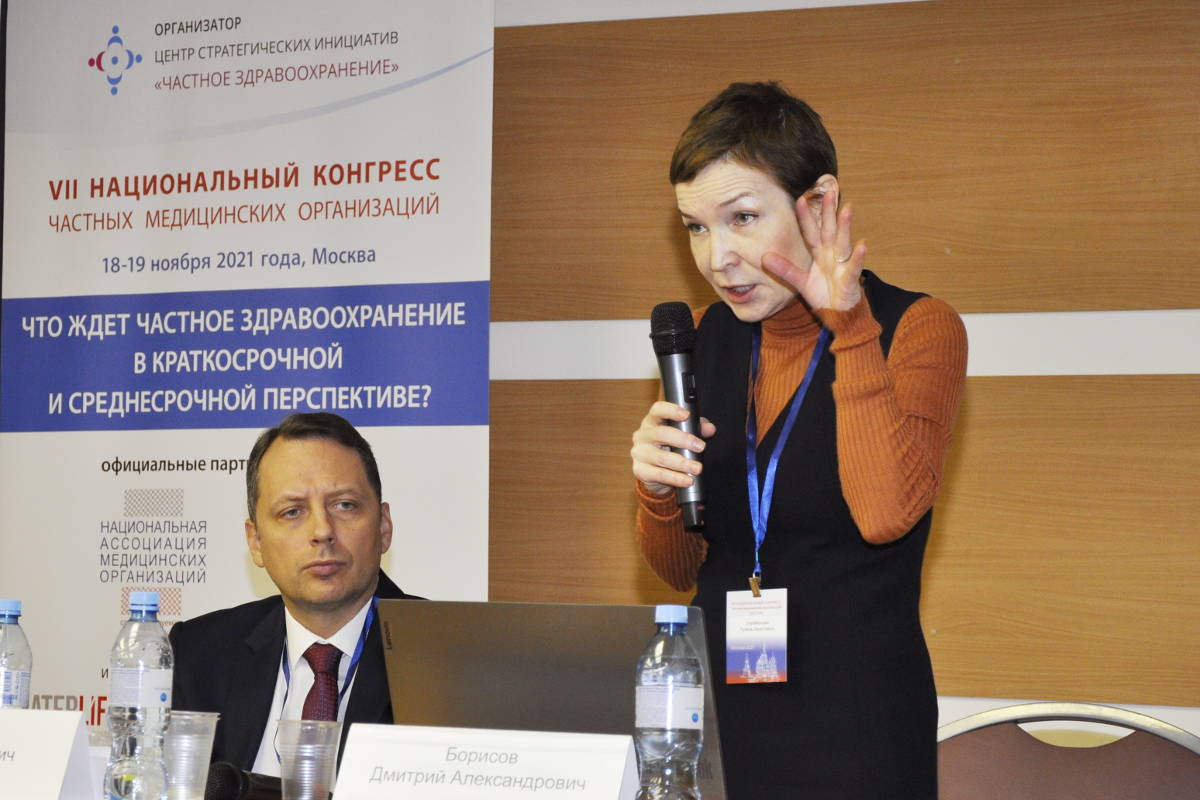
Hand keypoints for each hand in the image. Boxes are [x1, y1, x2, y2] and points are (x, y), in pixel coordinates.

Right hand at [630, 401, 715, 495]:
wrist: (655, 473)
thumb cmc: (670, 447)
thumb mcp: (683, 435)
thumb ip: (697, 429)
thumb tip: (710, 428)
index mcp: (652, 421)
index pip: (658, 410)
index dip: (671, 410)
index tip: (686, 415)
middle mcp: (643, 435)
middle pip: (660, 433)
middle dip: (683, 440)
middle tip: (700, 447)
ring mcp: (639, 453)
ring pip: (661, 457)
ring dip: (682, 463)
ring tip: (697, 468)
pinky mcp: (640, 470)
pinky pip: (659, 474)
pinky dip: (676, 478)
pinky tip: (687, 480)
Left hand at [762, 185, 864, 310]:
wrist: (839, 314)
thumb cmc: (823, 294)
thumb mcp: (800, 282)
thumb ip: (784, 269)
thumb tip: (764, 257)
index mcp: (820, 253)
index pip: (811, 232)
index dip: (806, 217)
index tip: (799, 199)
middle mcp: (832, 255)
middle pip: (830, 229)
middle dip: (829, 211)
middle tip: (829, 190)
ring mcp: (843, 265)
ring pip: (843, 242)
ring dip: (845, 226)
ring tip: (847, 208)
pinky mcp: (850, 279)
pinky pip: (854, 267)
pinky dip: (858, 257)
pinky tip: (862, 244)